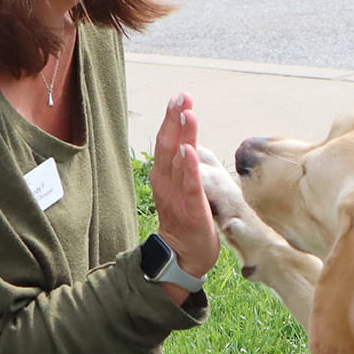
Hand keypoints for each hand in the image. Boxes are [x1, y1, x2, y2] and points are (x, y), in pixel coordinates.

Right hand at [150, 94, 220, 283]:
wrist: (183, 255)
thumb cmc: (185, 219)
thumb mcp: (181, 187)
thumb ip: (182, 166)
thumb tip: (188, 141)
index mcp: (164, 175)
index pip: (166, 141)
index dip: (171, 119)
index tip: (178, 97)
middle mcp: (166, 182)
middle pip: (168, 145)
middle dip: (174, 119)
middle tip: (181, 97)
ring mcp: (176, 196)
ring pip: (177, 161)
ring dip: (182, 136)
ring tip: (187, 114)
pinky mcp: (190, 209)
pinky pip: (189, 186)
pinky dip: (188, 168)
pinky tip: (189, 150)